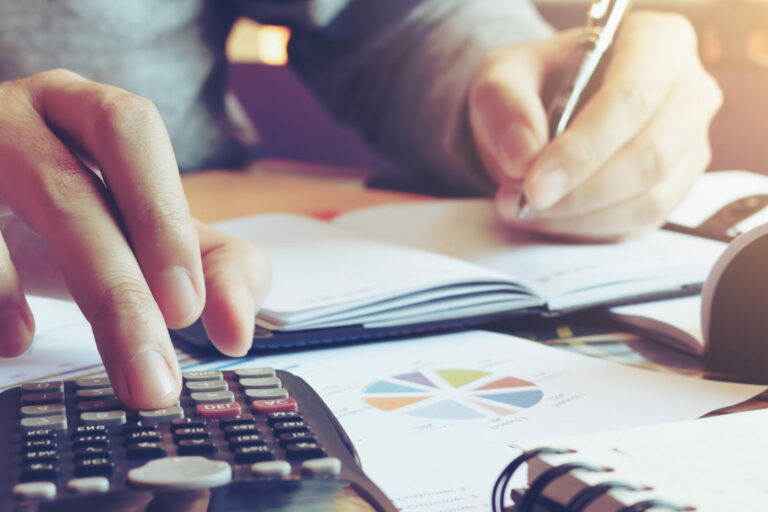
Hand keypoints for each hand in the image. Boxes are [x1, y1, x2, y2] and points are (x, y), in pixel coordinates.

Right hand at [0, 69, 270, 408]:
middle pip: (71, 187)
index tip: (188, 308)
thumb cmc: (79, 210)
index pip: (132, 134)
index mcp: (87, 112)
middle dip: (119, 282)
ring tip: (118, 375)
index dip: (161, 217)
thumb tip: (237, 330)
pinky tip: (17, 339)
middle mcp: (22, 117)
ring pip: (13, 210)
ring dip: (71, 301)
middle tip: (158, 362)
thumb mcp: (151, 230)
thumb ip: (216, 266)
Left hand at [469, 12, 722, 239]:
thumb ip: (506, 106)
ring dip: (579, 216)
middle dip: (578, 192)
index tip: (533, 184)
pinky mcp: (674, 190)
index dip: (583, 149)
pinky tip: (549, 218)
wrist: (543, 112)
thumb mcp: (502, 76)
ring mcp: (689, 146)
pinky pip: (639, 224)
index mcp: (658, 43)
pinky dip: (587, 229)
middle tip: (520, 203)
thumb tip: (523, 157)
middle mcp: (688, 93)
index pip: (632, 99)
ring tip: (523, 209)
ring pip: (647, 199)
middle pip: (648, 156)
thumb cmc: (534, 83)